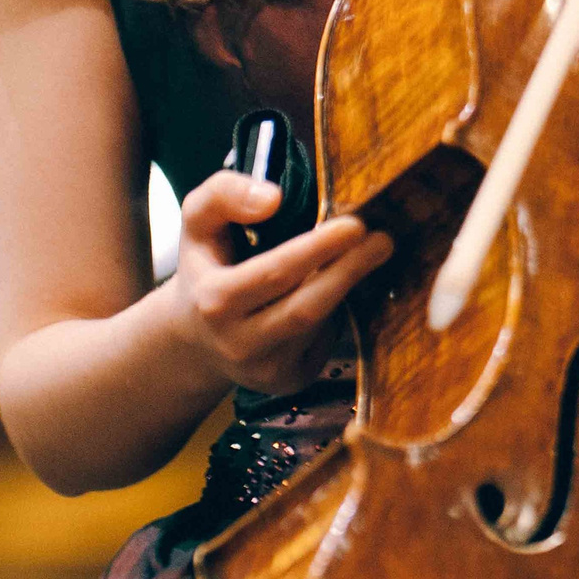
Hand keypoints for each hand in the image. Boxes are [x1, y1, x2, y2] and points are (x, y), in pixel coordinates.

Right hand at [165, 171, 391, 394]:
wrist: (195, 336)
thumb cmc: (206, 267)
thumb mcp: (198, 223)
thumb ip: (223, 196)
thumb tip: (273, 198)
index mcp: (214, 301)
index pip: (275, 274)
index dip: (318, 250)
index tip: (355, 225)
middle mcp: (238, 344)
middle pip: (306, 308)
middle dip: (349, 271)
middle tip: (383, 240)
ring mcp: (265, 371)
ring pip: (320, 325)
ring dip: (346, 288)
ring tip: (370, 253)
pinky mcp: (288, 382)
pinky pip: (324, 344)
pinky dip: (336, 313)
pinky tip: (339, 289)